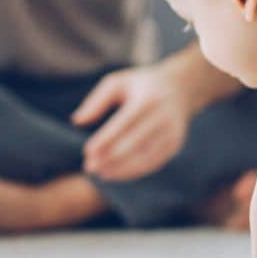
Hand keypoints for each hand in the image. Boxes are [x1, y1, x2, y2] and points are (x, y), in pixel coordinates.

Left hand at [72, 66, 190, 180]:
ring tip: (101, 174)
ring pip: (145, 157)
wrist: (179, 89)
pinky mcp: (174, 144)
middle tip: (90, 168)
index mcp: (148, 99)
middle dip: (111, 158)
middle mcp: (163, 117)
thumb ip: (96, 101)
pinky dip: (134, 171)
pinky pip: (154, 162)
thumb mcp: (117, 83)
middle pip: (134, 143)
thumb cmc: (139, 86)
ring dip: (122, 169)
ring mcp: (171, 132)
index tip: (87, 152)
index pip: (124, 124)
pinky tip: (117, 174)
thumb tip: (77, 121)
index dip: (105, 140)